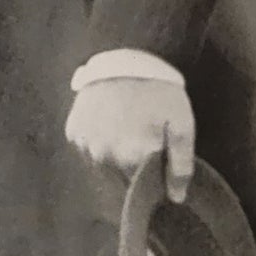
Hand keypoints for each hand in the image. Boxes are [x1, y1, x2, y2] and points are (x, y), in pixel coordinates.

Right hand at [65, 76, 195, 203]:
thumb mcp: (182, 123)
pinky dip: (97, 140)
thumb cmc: (158, 90)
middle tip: (143, 134)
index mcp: (132, 159)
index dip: (153, 173)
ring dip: (113, 154)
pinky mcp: (73, 131)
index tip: (158, 154)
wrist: (126, 56)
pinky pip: (86, 147)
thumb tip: (176, 198)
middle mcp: (104, 158)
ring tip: (125, 127)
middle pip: (122, 175)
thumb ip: (181, 164)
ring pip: (103, 164)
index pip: (143, 184)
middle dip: (134, 163)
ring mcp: (85, 145)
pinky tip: (108, 122)